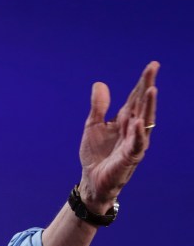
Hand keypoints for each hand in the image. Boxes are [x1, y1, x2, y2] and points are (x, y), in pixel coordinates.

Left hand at [78, 61, 158, 210]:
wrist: (92, 180)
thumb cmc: (96, 154)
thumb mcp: (93, 125)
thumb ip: (98, 107)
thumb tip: (99, 84)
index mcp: (124, 120)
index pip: (136, 98)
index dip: (143, 82)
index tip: (152, 66)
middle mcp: (133, 129)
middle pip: (142, 105)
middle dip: (147, 87)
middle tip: (154, 70)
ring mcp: (134, 143)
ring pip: (145, 122)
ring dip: (148, 106)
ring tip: (152, 90)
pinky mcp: (129, 157)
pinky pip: (136, 144)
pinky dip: (138, 133)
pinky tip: (139, 121)